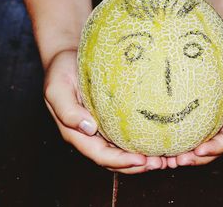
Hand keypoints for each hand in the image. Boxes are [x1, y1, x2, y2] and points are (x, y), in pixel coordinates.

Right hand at [43, 50, 166, 173]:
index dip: (120, 161)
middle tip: (160, 163)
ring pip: (125, 150)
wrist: (67, 56)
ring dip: (145, 158)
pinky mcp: (115, 118)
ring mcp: (104, 128)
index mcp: (78, 134)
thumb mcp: (56, 88)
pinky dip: (146, 140)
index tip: (141, 160)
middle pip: (116, 159)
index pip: (101, 155)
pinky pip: (130, 133)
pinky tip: (162, 139)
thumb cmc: (61, 71)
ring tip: (166, 158)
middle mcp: (93, 135)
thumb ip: (67, 111)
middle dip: (138, 165)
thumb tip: (88, 128)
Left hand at [166, 31, 222, 167]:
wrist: (221, 36)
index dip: (215, 148)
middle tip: (176, 162)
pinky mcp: (191, 106)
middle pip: (210, 147)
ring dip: (181, 153)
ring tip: (163, 158)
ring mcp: (205, 114)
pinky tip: (155, 136)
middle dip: (194, 159)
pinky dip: (171, 135)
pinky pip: (181, 124)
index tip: (199, 151)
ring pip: (194, 140)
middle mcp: (221, 118)